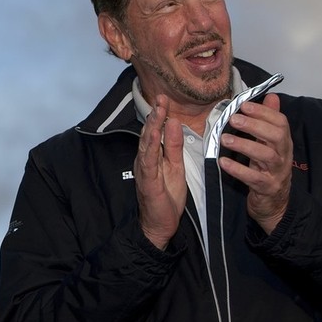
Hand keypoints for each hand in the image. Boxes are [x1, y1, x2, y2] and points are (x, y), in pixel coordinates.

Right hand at [135, 94, 187, 249]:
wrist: (160, 224)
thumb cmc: (166, 197)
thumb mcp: (176, 167)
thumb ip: (174, 146)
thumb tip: (174, 122)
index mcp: (152, 156)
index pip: (155, 131)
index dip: (159, 115)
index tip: (165, 99)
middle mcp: (145, 160)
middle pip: (148, 133)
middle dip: (155, 115)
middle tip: (161, 97)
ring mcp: (144, 170)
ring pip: (147, 144)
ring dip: (152, 126)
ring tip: (158, 110)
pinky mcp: (147, 181)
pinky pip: (148, 161)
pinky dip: (151, 147)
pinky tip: (154, 135)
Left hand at [218, 93, 292, 233]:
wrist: (274, 203)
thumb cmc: (267, 168)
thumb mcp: (269, 144)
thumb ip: (269, 120)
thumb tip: (272, 97)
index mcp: (283, 142)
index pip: (281, 122)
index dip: (264, 112)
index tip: (244, 105)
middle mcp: (283, 155)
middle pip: (276, 136)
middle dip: (255, 125)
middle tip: (233, 119)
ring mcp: (277, 172)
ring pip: (266, 155)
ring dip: (245, 145)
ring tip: (225, 139)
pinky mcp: (267, 187)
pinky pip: (254, 178)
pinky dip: (238, 170)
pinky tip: (223, 162)